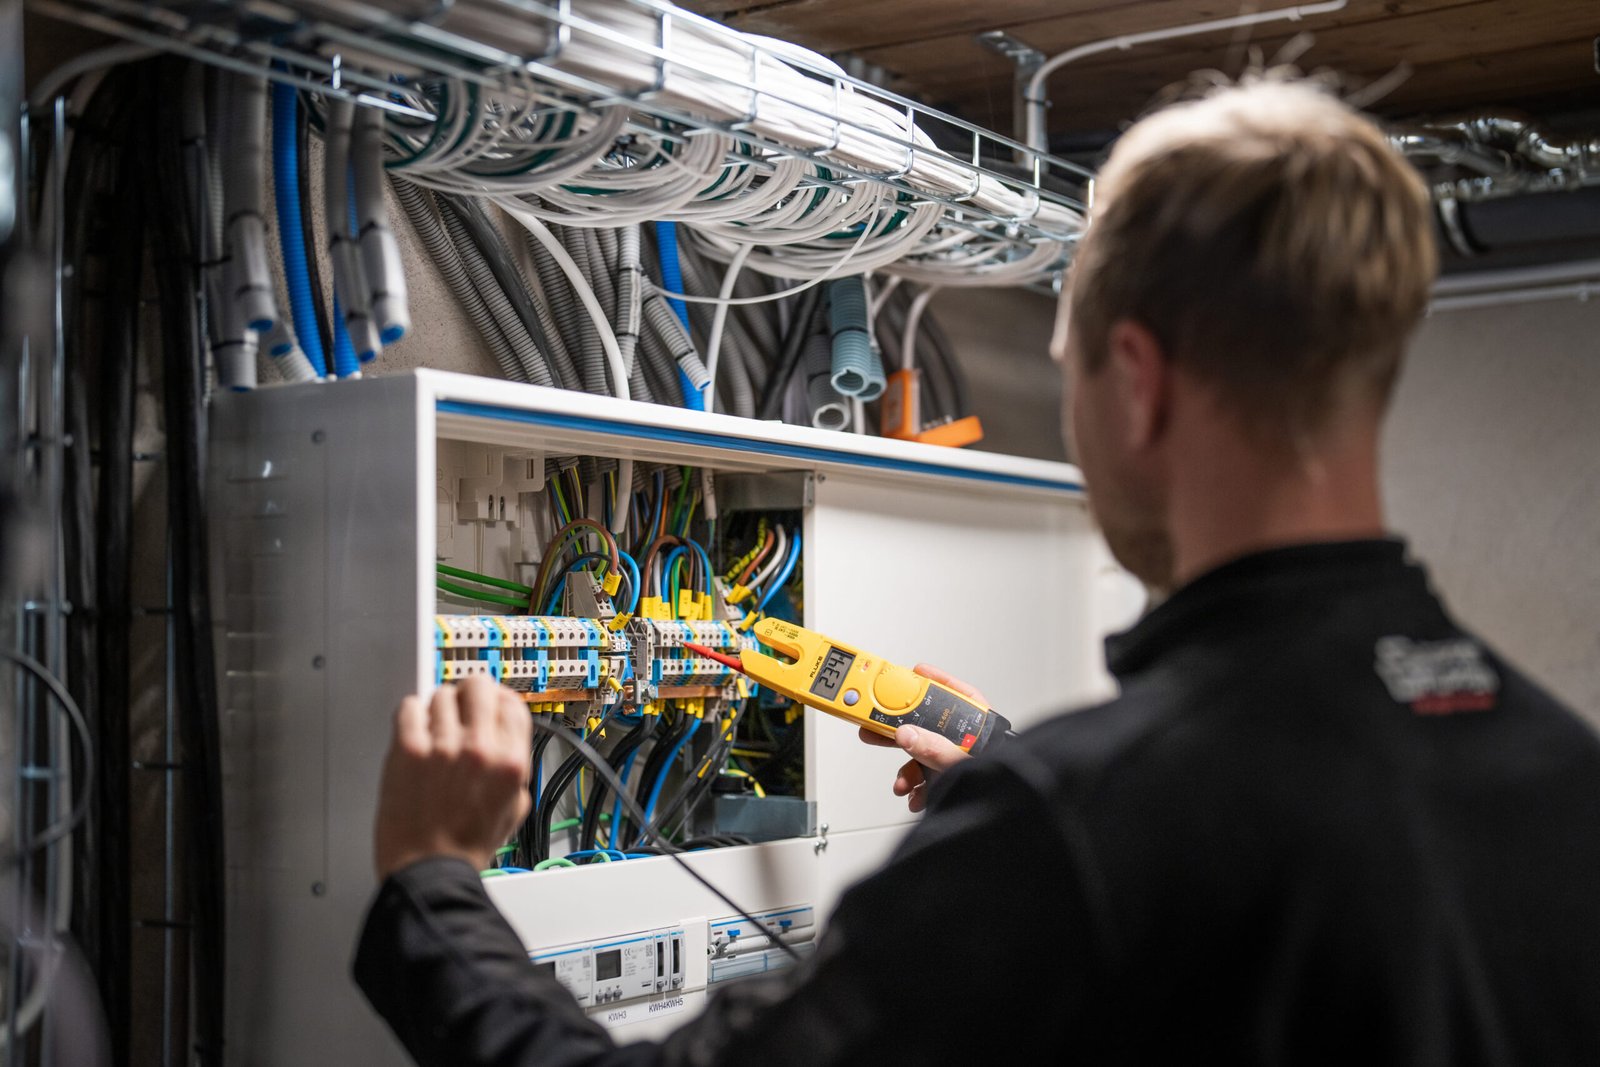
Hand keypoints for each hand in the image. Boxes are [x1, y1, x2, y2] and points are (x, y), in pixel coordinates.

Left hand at [373, 676, 532, 881]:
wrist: (429, 869)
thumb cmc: (465, 847)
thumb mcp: (514, 808)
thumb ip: (514, 768)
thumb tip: (504, 740)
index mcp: (510, 762)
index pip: (511, 703)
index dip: (499, 699)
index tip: (489, 703)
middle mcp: (480, 748)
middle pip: (478, 686)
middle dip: (469, 695)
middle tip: (460, 707)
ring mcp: (443, 746)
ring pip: (441, 695)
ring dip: (438, 709)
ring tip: (433, 731)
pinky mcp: (408, 749)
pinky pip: (410, 707)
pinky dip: (411, 715)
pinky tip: (414, 732)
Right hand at [857, 664, 985, 812]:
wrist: (1006, 819)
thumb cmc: (998, 784)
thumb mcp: (964, 764)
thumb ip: (937, 750)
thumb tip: (908, 734)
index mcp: (980, 727)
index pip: (958, 695)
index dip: (935, 681)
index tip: (913, 672)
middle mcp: (967, 742)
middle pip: (929, 723)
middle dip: (902, 728)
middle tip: (878, 724)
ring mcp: (956, 762)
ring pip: (923, 755)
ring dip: (907, 769)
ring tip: (902, 783)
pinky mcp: (949, 781)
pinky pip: (926, 779)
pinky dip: (916, 789)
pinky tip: (914, 796)